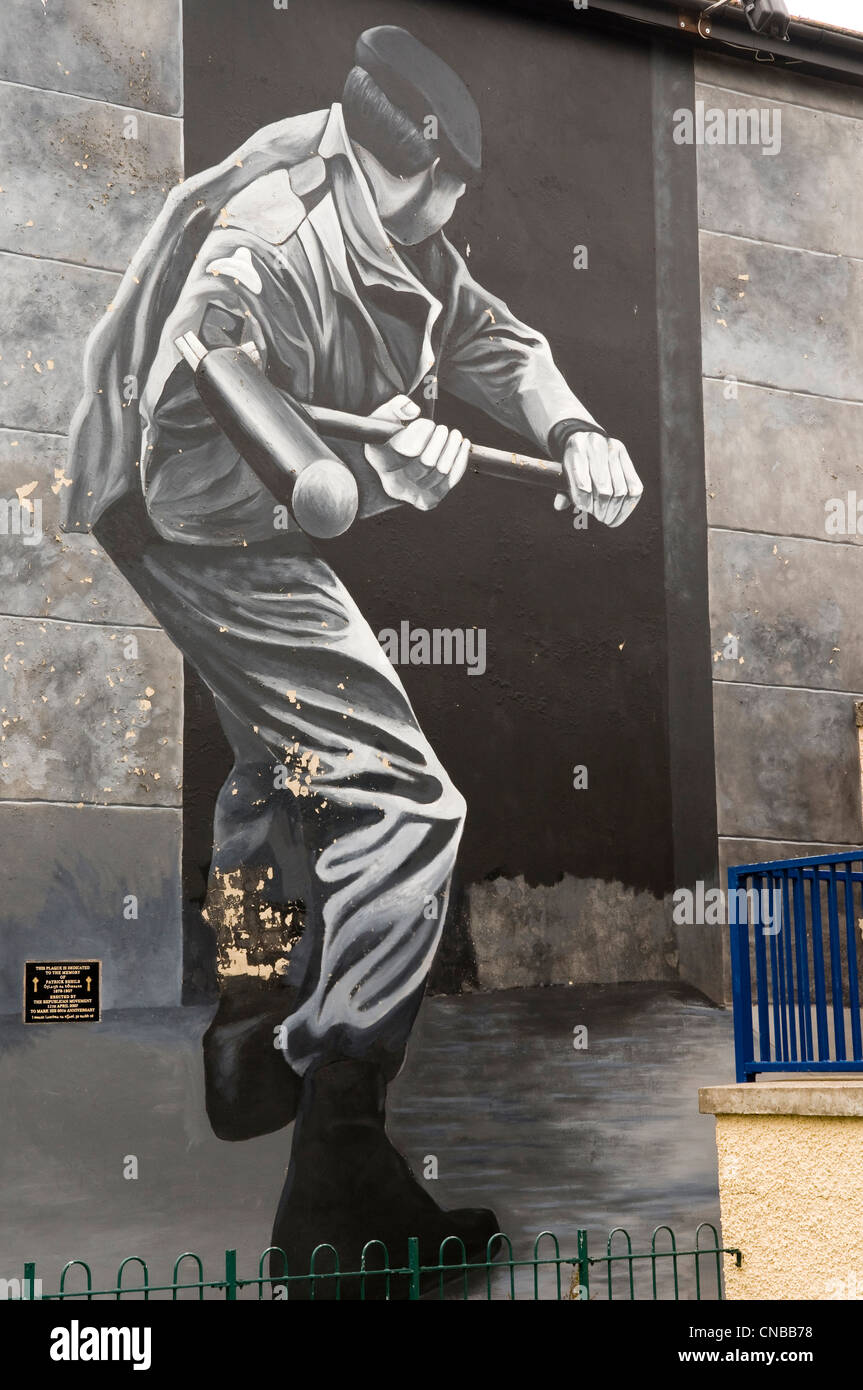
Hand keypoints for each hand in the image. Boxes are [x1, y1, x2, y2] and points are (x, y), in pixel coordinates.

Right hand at [364, 394, 470, 510]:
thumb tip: (413, 411)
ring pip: (441, 472)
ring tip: (454, 435)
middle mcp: (393, 483)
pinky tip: (463, 445)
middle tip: (443, 429)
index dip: (423, 433)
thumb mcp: (386, 416)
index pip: (406, 449)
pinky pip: (449, 483)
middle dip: (441, 441)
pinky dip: (460, 461)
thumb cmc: (390, 435)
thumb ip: (396, 406)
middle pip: (427, 462)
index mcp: (380, 459)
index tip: (429, 423)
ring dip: (453, 449)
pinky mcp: (427, 501)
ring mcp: (411, 495)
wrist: (394, 460)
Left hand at [554, 433, 642, 527]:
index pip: (582, 485)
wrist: (586, 438)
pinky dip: (628, 505)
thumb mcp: (564, 473)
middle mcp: (596, 447)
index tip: (585, 510)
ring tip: (608, 518)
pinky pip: (635, 486)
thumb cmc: (574, 462)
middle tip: (599, 518)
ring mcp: (613, 450)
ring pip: (620, 491)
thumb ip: (562, 490)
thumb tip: (559, 506)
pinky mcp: (625, 456)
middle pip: (604, 490)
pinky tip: (620, 513)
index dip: (584, 503)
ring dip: (614, 510)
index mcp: (576, 450)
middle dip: (601, 510)